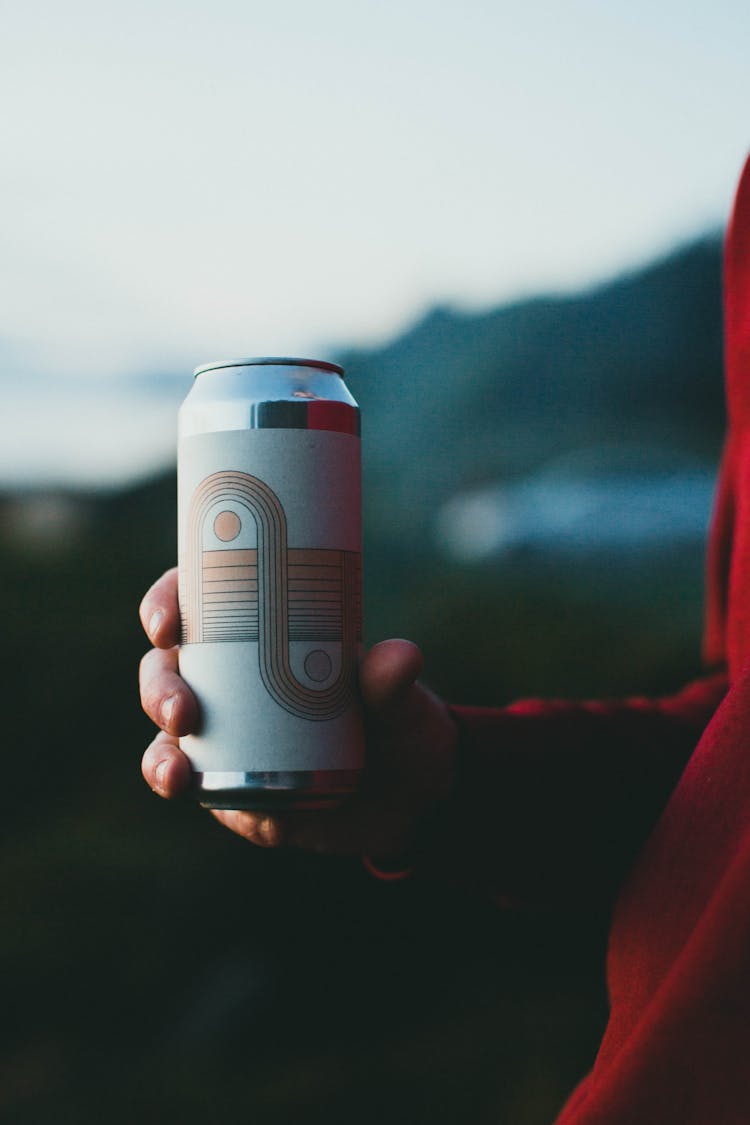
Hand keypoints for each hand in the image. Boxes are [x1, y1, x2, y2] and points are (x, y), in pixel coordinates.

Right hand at [139, 568, 457, 858]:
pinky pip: (219, 803)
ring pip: (168, 743)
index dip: (163, 605)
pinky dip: (237, 816)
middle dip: (159, 692)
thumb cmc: (398, 720)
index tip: (165, 626)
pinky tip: (267, 824)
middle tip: (183, 713)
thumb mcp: (399, 697)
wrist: (414, 794)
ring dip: (161, 759)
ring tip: (179, 776)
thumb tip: (401, 656)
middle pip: (164, 674)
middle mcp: (228, 684)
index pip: (193, 603)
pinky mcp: (241, 794)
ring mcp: (228, 741)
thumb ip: (392, 679)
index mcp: (257, 634)